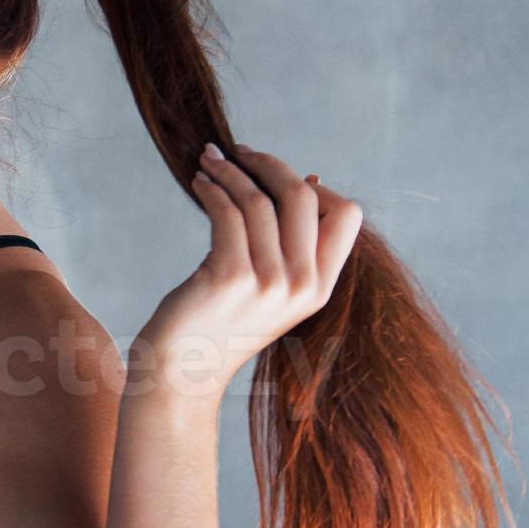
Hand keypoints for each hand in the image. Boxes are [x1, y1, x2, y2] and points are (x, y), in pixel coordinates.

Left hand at [132, 142, 363, 403]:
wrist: (181, 375)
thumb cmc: (218, 326)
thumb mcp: (272, 292)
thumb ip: (293, 249)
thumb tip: (309, 179)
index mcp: (321, 288)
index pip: (347, 214)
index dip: (315, 185)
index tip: (278, 173)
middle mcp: (302, 286)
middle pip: (303, 196)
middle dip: (269, 163)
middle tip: (239, 151)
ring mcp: (269, 283)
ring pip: (259, 198)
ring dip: (230, 170)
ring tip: (208, 161)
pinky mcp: (230, 277)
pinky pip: (227, 212)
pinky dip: (212, 188)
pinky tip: (199, 183)